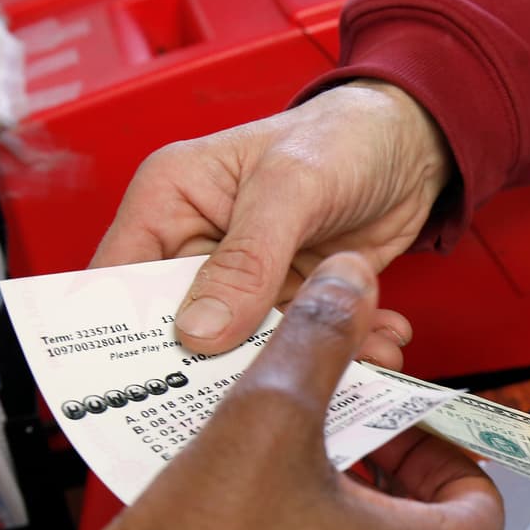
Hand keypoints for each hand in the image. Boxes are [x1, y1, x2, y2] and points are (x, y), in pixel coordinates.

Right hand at [90, 80, 452, 368]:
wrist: (411, 144)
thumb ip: (246, 259)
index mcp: (169, 203)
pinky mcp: (289, 304)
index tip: (140, 390)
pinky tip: (375, 346)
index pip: (118, 280)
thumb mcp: (291, 187)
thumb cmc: (341, 135)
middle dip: (222, 367)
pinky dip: (341, 354)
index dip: (118, 338)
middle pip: (180, 333)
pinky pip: (300, 346)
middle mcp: (198, 248)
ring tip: (350, 362)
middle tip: (263, 394)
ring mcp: (245, 283)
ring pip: (248, 350)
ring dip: (299, 363)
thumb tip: (199, 331)